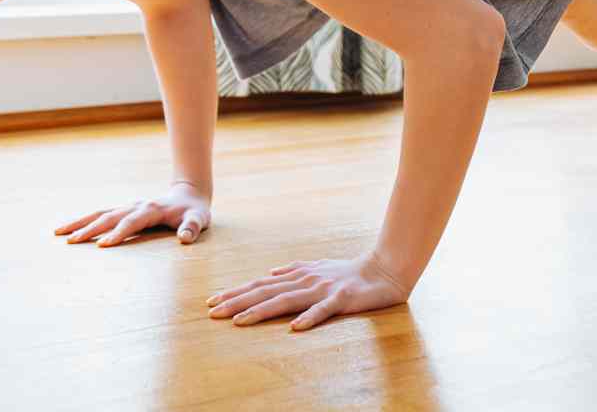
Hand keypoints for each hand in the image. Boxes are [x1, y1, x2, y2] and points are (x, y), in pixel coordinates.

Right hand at [54, 181, 211, 246]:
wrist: (188, 195)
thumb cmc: (194, 211)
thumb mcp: (199, 219)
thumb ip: (193, 227)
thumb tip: (185, 238)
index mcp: (151, 209)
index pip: (132, 222)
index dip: (118, 233)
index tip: (102, 246)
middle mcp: (135, 205)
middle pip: (109, 217)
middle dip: (90, 229)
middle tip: (70, 242)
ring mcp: (127, 206)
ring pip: (100, 213)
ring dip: (80, 223)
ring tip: (58, 233)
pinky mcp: (123, 210)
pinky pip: (100, 214)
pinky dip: (84, 221)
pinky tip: (69, 230)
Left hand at [205, 253, 410, 330]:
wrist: (383, 269)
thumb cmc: (348, 272)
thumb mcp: (316, 268)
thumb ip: (292, 272)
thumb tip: (269, 275)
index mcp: (298, 274)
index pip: (260, 285)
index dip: (236, 293)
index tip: (212, 302)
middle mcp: (305, 280)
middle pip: (265, 292)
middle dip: (237, 302)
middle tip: (213, 313)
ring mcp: (322, 289)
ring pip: (286, 300)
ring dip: (260, 310)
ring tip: (239, 321)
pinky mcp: (341, 299)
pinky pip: (323, 311)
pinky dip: (308, 318)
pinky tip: (294, 328)